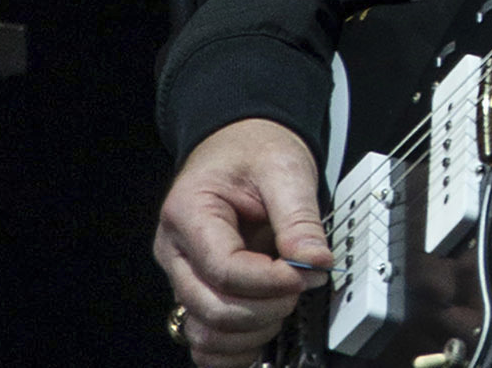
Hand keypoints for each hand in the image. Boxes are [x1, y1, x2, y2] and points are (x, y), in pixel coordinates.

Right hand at [154, 117, 328, 366]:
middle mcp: (176, 250)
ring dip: (252, 332)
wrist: (240, 144)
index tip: (304, 273)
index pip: (223, 269)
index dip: (269, 281)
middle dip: (266, 308)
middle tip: (299, 284)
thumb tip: (315, 261)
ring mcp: (183, 276)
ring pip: (205, 332)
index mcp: (188, 212)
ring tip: (281, 302)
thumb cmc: (253, 151)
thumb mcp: (283, 169)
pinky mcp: (197, 293)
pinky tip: (263, 329)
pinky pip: (205, 341)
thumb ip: (299, 218)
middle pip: (211, 308)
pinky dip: (235, 349)